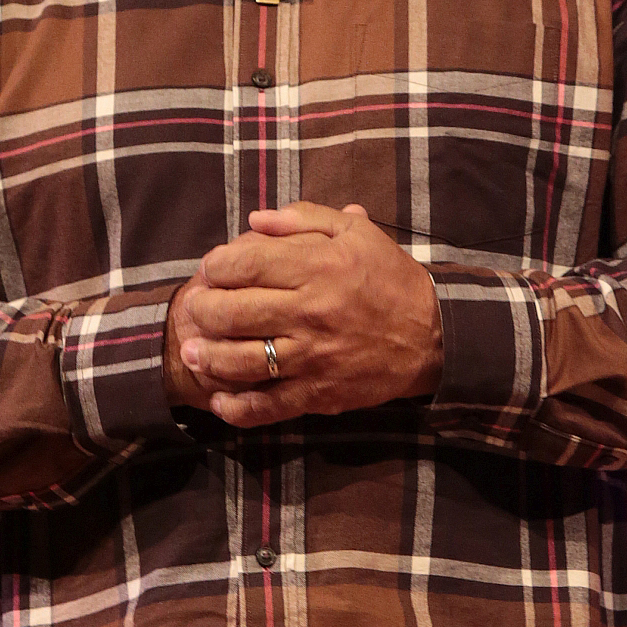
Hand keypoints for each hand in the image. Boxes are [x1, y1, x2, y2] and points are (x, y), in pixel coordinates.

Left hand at [167, 204, 442, 427]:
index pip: (245, 264)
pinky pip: (267, 406)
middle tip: (196, 307)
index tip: (211, 269)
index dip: (216, 266)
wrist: (433, 337)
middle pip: (232, 313)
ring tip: (193, 350)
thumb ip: (305, 219)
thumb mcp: (356, 234)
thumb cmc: (390, 279)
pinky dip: (237, 408)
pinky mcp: (318, 394)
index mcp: (318, 267)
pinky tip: (219, 399)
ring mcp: (312, 357)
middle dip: (202, 309)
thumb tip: (255, 219)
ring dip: (207, 357)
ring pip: (240, 361)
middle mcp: (310, 312)